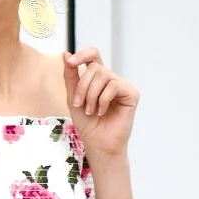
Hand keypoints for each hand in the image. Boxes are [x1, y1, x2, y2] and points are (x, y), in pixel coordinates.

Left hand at [63, 47, 137, 161]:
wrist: (98, 144)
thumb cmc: (87, 124)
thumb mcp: (73, 97)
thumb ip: (70, 76)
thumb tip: (66, 53)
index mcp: (98, 78)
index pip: (93, 55)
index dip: (82, 54)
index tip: (70, 62)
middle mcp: (111, 79)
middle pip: (94, 67)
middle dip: (82, 86)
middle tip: (80, 104)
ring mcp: (122, 86)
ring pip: (103, 75)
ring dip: (91, 95)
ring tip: (90, 110)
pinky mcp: (131, 94)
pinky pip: (113, 85)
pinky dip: (103, 100)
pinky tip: (102, 112)